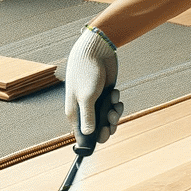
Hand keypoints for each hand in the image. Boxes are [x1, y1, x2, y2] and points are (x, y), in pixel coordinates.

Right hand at [65, 26, 121, 142]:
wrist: (96, 51)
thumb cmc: (87, 72)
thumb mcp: (87, 97)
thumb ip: (88, 117)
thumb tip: (88, 134)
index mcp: (74, 112)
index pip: (82, 135)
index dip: (93, 139)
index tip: (104, 135)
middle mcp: (84, 110)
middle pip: (97, 130)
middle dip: (108, 126)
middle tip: (113, 118)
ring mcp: (95, 103)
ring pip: (107, 120)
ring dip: (114, 114)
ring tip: (115, 104)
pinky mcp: (105, 96)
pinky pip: (113, 108)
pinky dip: (116, 104)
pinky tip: (115, 93)